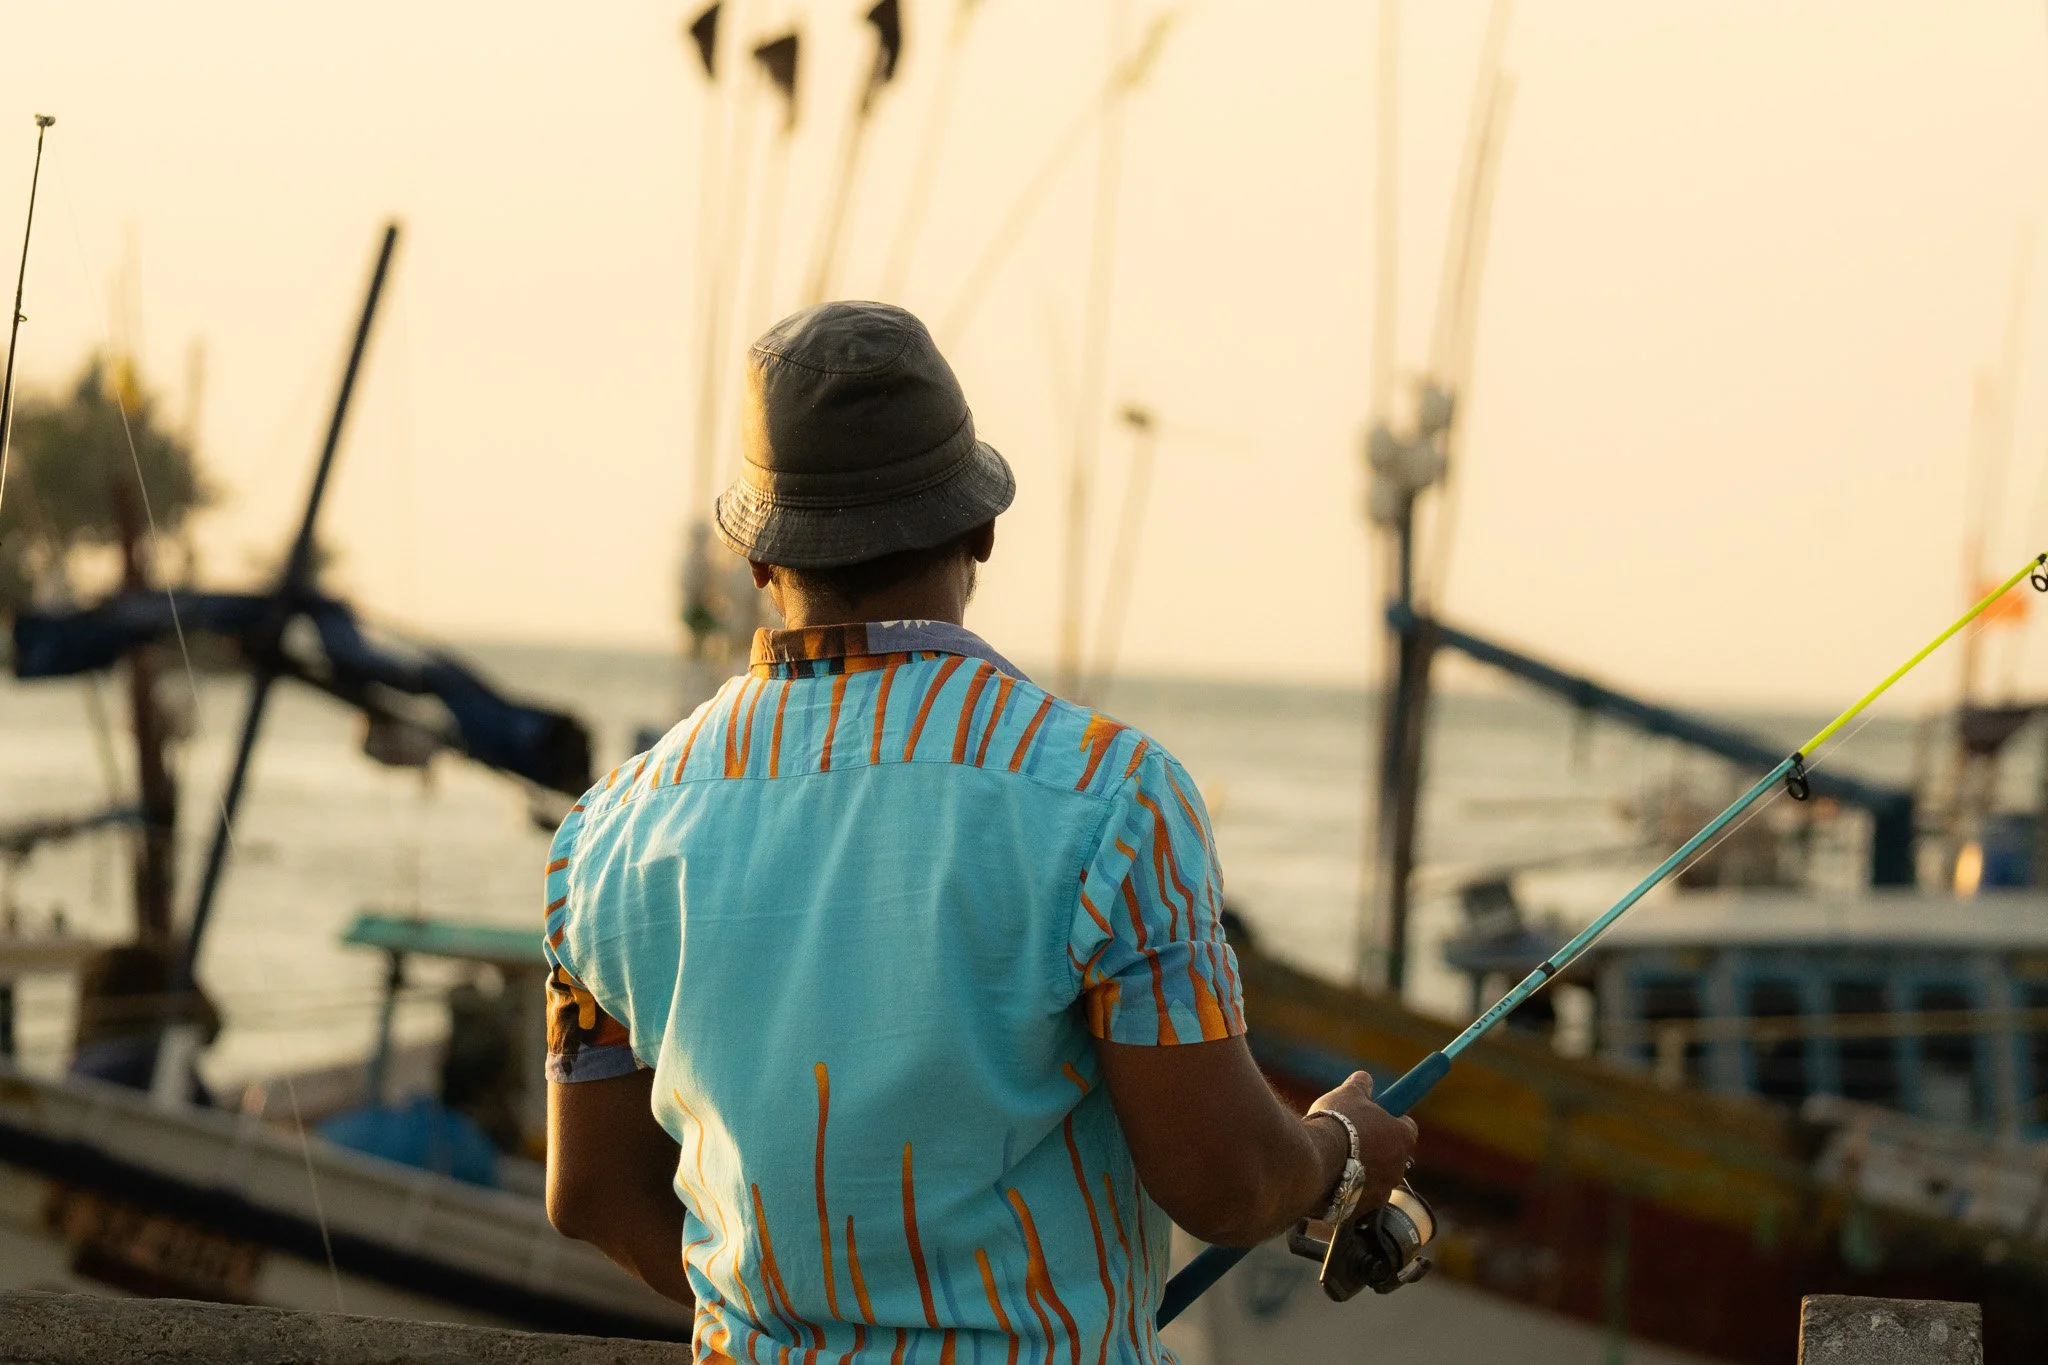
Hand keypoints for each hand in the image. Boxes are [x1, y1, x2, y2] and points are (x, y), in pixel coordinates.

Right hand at [1309, 1071, 1418, 1210]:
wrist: (1313, 1161)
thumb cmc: (1335, 1124)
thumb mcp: (1348, 1093)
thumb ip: (1361, 1085)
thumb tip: (1365, 1079)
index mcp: (1402, 1137)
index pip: (1406, 1126)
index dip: (1391, 1118)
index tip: (1376, 1114)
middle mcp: (1399, 1167)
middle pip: (1392, 1153)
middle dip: (1376, 1145)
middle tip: (1351, 1134)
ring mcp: (1382, 1190)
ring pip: (1376, 1176)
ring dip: (1362, 1167)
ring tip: (1335, 1155)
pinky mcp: (1363, 1208)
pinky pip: (1359, 1194)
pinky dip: (1348, 1185)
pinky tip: (1329, 1174)